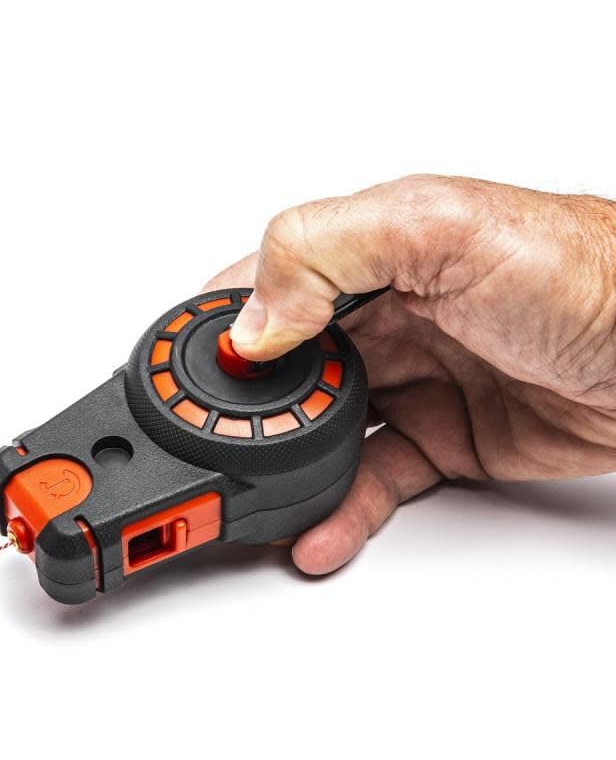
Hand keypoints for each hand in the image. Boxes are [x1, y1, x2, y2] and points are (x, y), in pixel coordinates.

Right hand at [207, 175, 615, 572]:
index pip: (261, 286)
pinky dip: (338, 511)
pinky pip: (372, 479)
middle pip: (283, 372)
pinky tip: (317, 532)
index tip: (183, 380)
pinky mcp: (440, 438)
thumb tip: (251, 325)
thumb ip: (327, 252)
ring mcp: (409, 379)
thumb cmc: (584, 274)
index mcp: (367, 253)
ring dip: (282, 471)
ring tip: (254, 505)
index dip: (216, 331)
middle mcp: (381, 314)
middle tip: (214, 455)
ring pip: (320, 433)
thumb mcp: (441, 227)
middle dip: (241, 415)